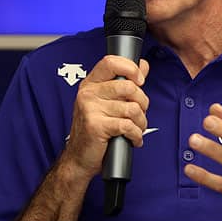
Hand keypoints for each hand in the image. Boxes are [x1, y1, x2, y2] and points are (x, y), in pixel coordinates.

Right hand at [61, 56, 149, 180]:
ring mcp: (90, 109)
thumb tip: (143, 65)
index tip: (140, 80)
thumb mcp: (107, 102)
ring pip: (132, 109)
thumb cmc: (94, 130)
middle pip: (128, 87)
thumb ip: (126, 81)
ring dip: (141, 123)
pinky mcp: (96, 126)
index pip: (111, 62)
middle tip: (139, 113)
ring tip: (136, 129)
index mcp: (91, 84)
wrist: (78, 158)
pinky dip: (136, 135)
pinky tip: (133, 139)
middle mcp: (88, 93)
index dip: (130, 68)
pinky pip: (128, 126)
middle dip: (142, 103)